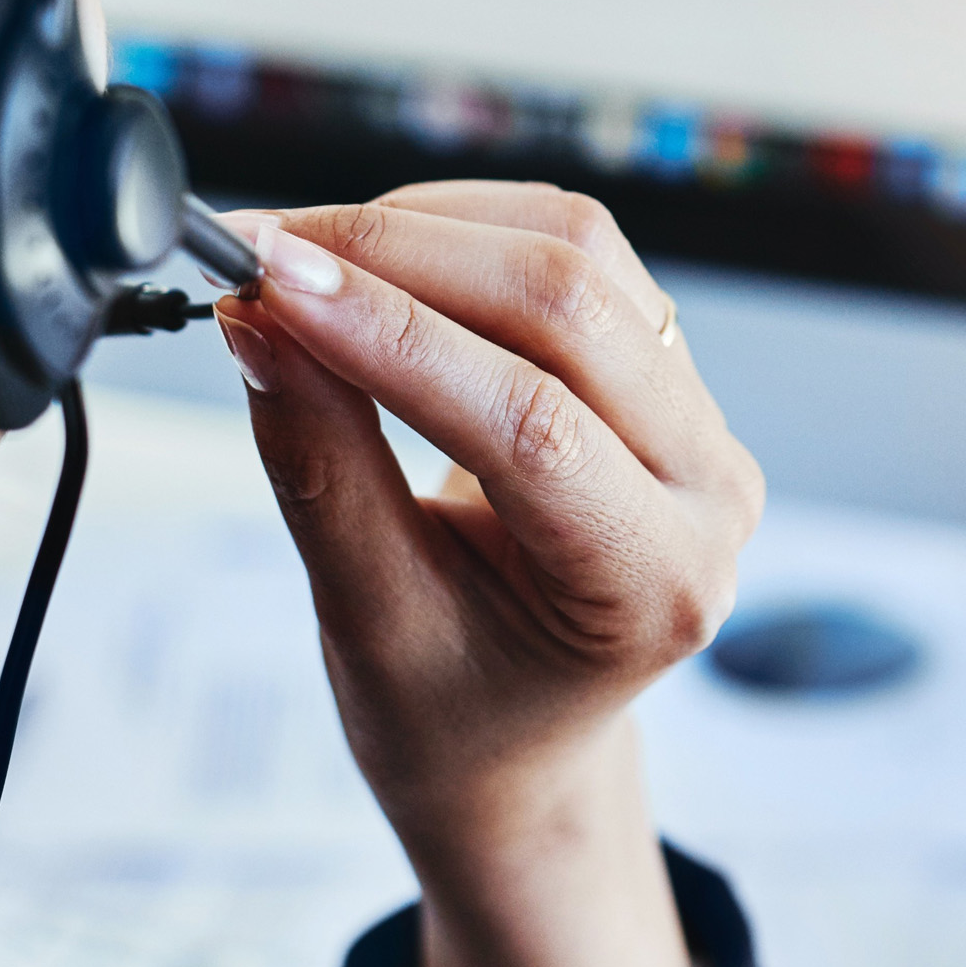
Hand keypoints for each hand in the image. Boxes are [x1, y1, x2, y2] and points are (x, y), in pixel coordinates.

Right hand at [210, 183, 763, 966]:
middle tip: (256, 255)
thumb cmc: (453, 710)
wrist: (519, 737)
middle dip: (396, 258)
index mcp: (657, 583)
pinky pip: (571, 249)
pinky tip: (365, 260)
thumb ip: (322, 471)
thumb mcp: (370, 623)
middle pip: (570, 305)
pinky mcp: (661, 364)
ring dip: (421, 229)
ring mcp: (699, 418)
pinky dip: (453, 232)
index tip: (266, 284)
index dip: (390, 337)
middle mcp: (709, 488)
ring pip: (575, 250)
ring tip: (294, 260)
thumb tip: (260, 323)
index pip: (532, 424)